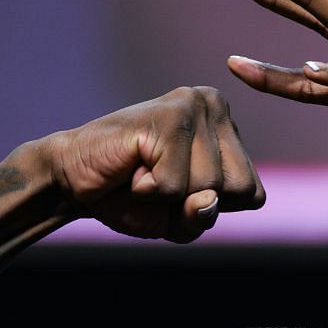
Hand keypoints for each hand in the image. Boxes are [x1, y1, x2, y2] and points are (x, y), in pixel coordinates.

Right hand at [36, 87, 264, 242]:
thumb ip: (203, 217)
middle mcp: (216, 105)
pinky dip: (148, 192)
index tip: (177, 191)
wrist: (74, 179)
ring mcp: (194, 105)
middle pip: (237, 190)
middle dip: (193, 202)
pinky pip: (175, 185)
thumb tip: (209, 198)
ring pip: (208, 187)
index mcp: (227, 128)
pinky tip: (133, 168)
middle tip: (158, 181)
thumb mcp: (179, 222)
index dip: (211, 209)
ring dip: (167, 197)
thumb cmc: (131, 198)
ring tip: (143, 172)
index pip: (253, 194)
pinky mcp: (170, 116)